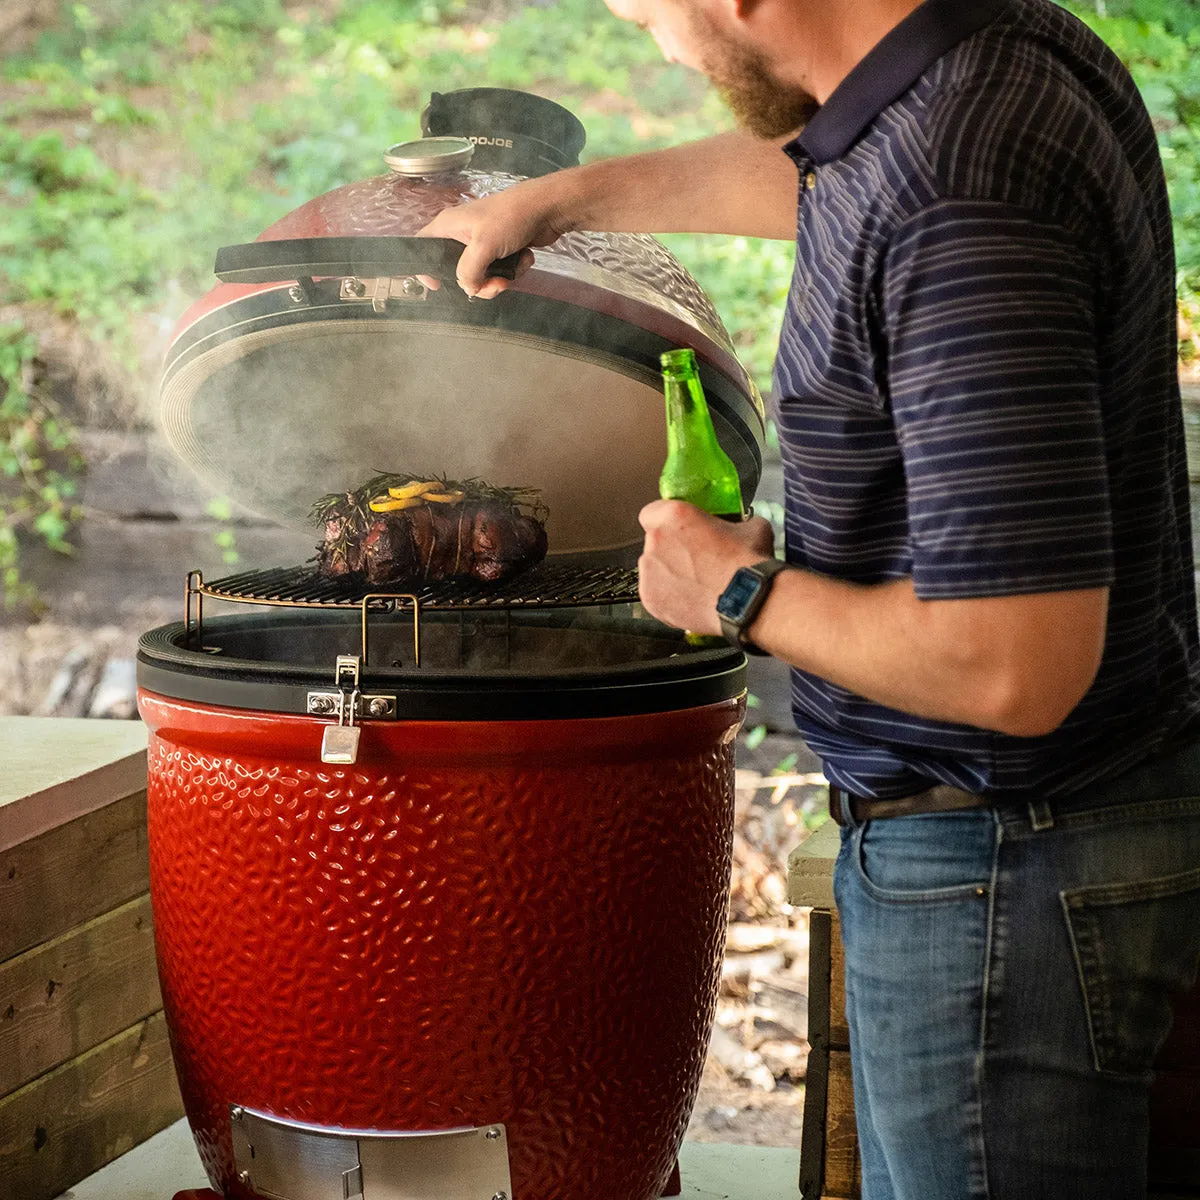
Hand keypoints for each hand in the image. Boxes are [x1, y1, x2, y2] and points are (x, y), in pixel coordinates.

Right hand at [415, 179, 569, 298]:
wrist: (547, 209)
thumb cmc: (511, 216)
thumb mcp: (483, 245)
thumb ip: (468, 271)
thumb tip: (467, 288)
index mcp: (448, 226)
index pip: (422, 246)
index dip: (425, 268)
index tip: (437, 286)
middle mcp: (462, 234)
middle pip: (458, 271)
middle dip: (478, 283)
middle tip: (494, 284)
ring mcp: (482, 243)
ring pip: (481, 276)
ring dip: (499, 280)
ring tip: (513, 269)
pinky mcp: (501, 250)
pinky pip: (499, 271)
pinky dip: (513, 270)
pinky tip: (523, 259)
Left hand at [638, 500, 775, 634]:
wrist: (748, 602)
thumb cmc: (747, 566)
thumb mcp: (751, 527)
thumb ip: (736, 522)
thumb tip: (743, 526)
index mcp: (673, 517)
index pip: (653, 512)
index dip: (666, 522)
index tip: (679, 529)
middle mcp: (655, 543)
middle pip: (655, 543)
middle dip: (672, 550)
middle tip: (697, 559)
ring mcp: (649, 573)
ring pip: (654, 570)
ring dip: (670, 574)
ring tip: (697, 583)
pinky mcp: (651, 600)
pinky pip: (656, 595)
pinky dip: (670, 598)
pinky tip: (693, 599)